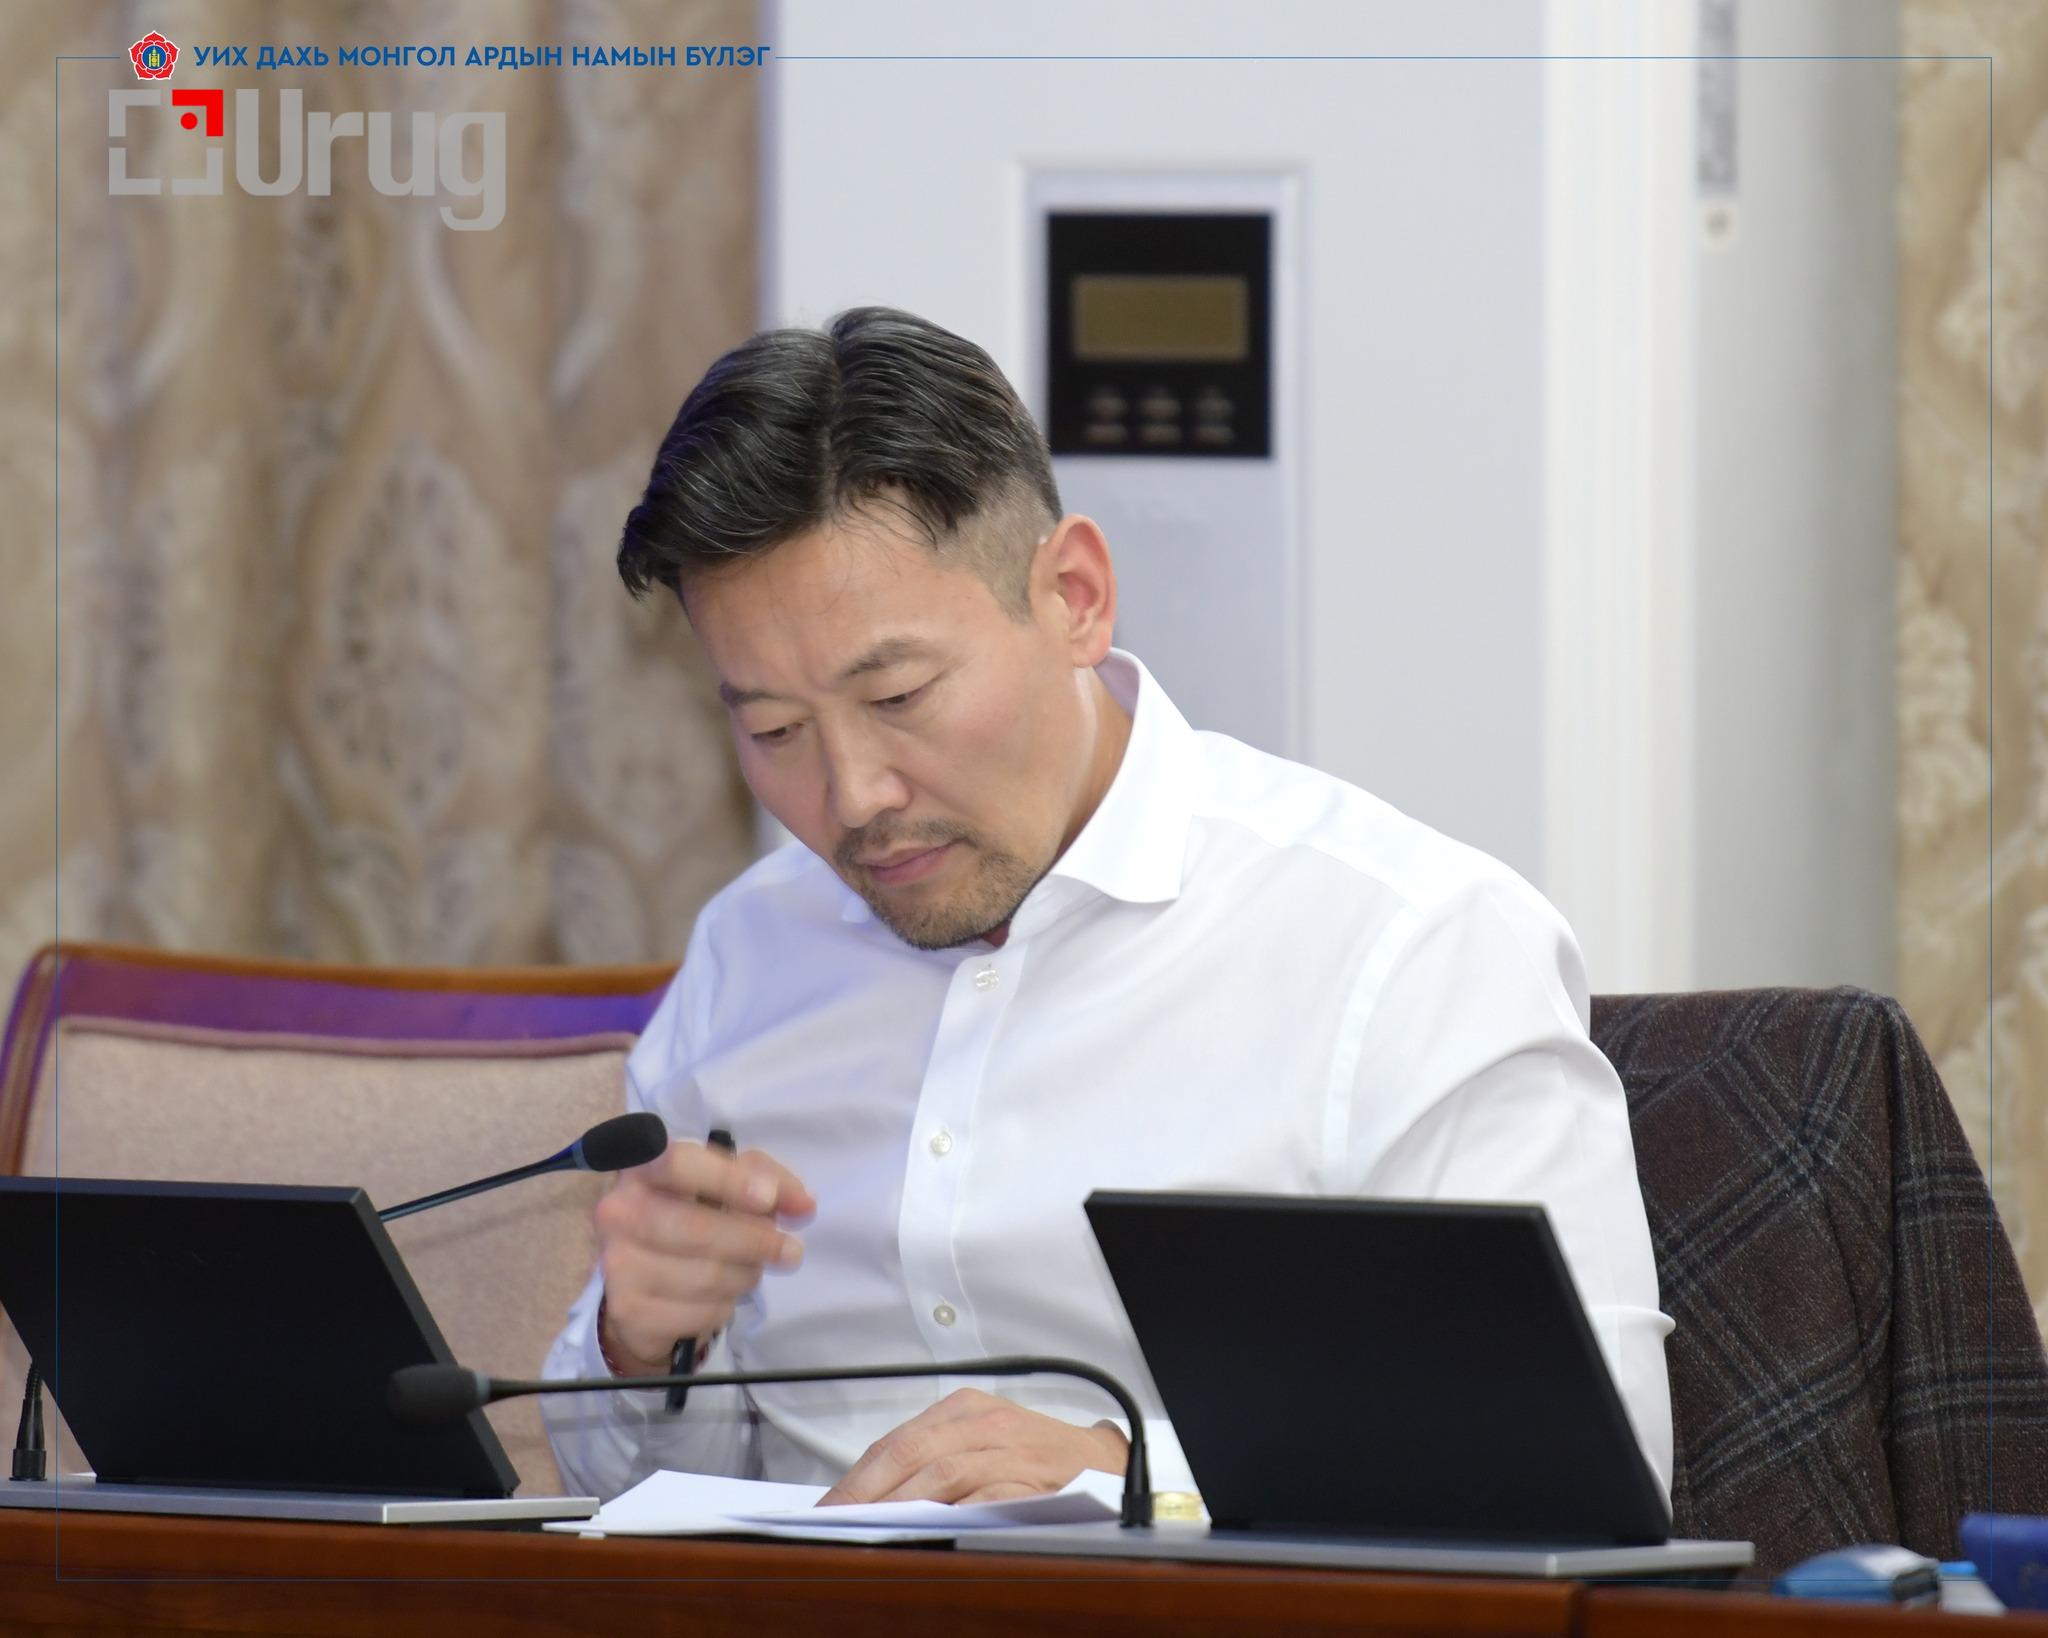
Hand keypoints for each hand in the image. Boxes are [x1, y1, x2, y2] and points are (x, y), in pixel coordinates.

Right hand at [594, 1137, 813, 1375]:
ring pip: (706, 1276)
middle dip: (754, 1241)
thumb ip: (768, 1180)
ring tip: (750, 1270)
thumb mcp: (727, 1183)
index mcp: (642, 1168)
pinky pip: (699, 1312)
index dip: (726, 1180)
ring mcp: (618, 1263)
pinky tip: (721, 1296)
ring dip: (745, 1275)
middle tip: (790, 1250)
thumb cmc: (691, 1216)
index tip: (768, 1199)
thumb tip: (803, 1205)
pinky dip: (724, 1306)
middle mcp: (618, 1212)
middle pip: (697, 1229)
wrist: (642, 1282)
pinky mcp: (627, 1310)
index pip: (679, 1164)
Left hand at [819, 1388, 1127, 1505]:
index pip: (896, 1442)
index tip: (826, 1508)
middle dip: (866, 1490)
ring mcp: (1010, 1449)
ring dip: (900, 1504)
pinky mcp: (1034, 1479)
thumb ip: (933, 1460)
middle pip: (911, 1451)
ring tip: (868, 1530)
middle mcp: (985, 1422)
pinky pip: (986, 1496)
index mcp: (964, 1408)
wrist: (1105, 1463)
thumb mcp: (982, 1442)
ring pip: (942, 1472)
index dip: (857, 1478)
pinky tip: (928, 1530)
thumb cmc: (1035, 1456)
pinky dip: (954, 1513)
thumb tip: (867, 1497)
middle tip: (834, 1521)